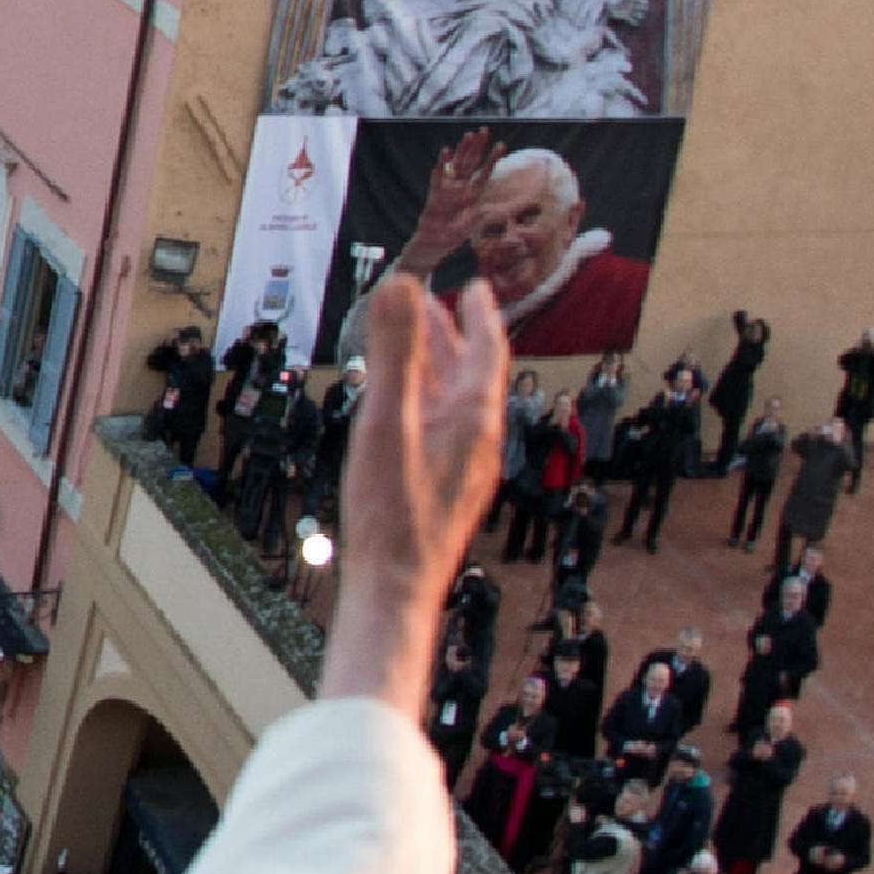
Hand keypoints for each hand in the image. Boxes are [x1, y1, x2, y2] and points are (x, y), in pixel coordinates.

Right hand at [323, 266, 514, 702]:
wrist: (396, 589)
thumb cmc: (394, 515)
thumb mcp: (387, 422)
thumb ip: (395, 352)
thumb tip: (402, 285)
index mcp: (474, 420)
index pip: (487, 352)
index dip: (480, 315)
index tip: (476, 286)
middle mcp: (476, 442)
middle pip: (469, 376)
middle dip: (452, 336)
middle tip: (439, 305)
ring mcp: (460, 468)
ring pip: (452, 403)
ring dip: (435, 368)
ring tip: (414, 347)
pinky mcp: (442, 490)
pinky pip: (439, 429)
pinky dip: (423, 401)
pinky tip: (400, 410)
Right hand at [404, 124, 495, 278]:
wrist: (433, 244)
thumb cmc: (452, 236)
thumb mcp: (470, 226)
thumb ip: (481, 216)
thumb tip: (495, 209)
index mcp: (472, 195)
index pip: (484, 173)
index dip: (492, 159)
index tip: (501, 144)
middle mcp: (460, 189)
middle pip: (471, 163)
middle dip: (477, 147)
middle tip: (484, 130)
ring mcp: (447, 190)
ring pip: (457, 165)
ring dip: (463, 150)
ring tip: (469, 135)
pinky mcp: (435, 194)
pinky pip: (439, 177)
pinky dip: (442, 164)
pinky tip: (446, 151)